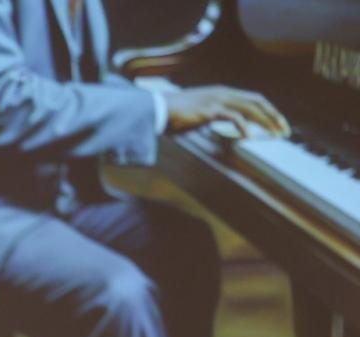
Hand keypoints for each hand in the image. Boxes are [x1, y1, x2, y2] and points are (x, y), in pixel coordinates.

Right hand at [164, 86, 288, 138]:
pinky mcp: (210, 110)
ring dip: (265, 122)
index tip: (278, 124)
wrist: (157, 109)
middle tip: (285, 131)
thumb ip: (215, 116)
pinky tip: (248, 137)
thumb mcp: (200, 112)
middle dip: (274, 116)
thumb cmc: (175, 114)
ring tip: (274, 134)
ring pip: (250, 108)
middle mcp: (224, 93)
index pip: (254, 99)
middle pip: (257, 102)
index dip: (269, 111)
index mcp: (223, 92)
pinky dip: (243, 127)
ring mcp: (217, 100)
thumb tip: (224, 126)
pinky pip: (232, 118)